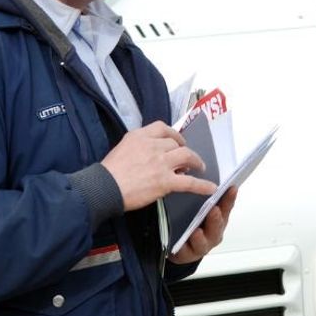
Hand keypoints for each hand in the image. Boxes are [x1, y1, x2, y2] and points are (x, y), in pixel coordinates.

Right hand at [101, 121, 216, 210]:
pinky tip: (211, 188)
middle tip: (188, 159)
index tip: (177, 141)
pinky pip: (189, 182)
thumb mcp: (122, 148)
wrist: (104, 187)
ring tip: (200, 167)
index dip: (174, 135)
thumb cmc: (108, 172)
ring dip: (196, 161)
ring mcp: (160, 163)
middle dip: (184, 150)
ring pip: (187, 156)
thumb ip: (138, 146)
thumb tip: (152, 155)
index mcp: (140, 136)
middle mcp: (153, 146)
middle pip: (176, 143)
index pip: (163, 128)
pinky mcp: (165, 181)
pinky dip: (202, 185)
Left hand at [169, 187, 236, 263]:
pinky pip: (188, 251)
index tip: (231, 188)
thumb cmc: (193, 223)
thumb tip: (202, 177)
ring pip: (204, 242)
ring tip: (197, 231)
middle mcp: (214, 232)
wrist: (180, 246)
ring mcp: (203, 244)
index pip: (226, 206)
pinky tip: (183, 244)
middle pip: (218, 226)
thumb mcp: (199, 208)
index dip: (229, 198)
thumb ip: (203, 196)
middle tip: (214, 210)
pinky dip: (186, 248)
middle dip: (216, 218)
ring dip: (201, 236)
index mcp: (218, 218)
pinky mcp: (189, 254)